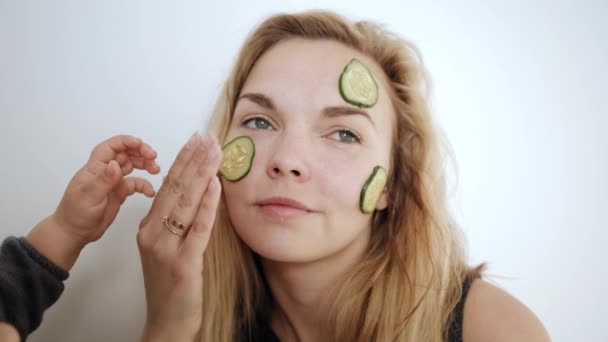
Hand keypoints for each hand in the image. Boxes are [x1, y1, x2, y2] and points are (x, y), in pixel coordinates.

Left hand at [53, 134, 159, 244]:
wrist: (74, 233)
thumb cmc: (76, 213)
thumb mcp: (89, 196)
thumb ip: (103, 180)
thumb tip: (115, 164)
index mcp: (95, 168)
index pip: (111, 147)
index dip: (127, 142)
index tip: (142, 146)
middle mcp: (105, 171)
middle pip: (124, 153)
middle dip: (140, 152)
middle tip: (154, 158)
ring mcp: (113, 182)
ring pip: (131, 166)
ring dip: (144, 165)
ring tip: (156, 170)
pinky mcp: (119, 193)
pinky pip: (135, 184)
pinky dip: (144, 185)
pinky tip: (150, 192)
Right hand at [137, 133, 221, 339]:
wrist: (167, 322)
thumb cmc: (171, 285)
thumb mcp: (168, 248)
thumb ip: (178, 221)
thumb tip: (200, 191)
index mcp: (148, 227)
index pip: (167, 185)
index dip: (183, 159)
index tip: (196, 138)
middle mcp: (152, 233)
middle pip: (175, 188)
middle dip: (193, 158)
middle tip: (208, 135)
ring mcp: (165, 248)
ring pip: (185, 202)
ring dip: (201, 173)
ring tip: (214, 150)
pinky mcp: (182, 263)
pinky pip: (198, 228)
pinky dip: (208, 205)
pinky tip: (216, 185)